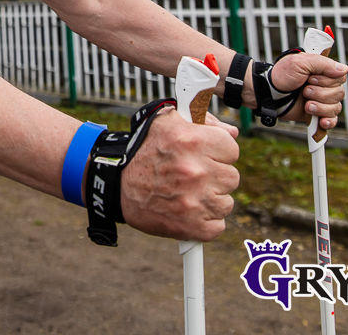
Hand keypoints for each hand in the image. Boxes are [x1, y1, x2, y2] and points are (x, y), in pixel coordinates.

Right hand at [119, 110, 239, 241]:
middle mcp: (196, 171)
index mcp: (193, 141)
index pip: (232, 148)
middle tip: (193, 175)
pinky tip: (189, 210)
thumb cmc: (142, 151)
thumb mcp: (166, 121)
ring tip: (188, 193)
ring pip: (226, 203)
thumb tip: (232, 133)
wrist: (115, 185)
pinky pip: (218, 225)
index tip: (205, 155)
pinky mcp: (192, 227)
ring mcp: (196, 202)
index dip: (218, 152)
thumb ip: (203, 120)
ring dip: (211, 199)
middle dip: (215, 176)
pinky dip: (205, 221)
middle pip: (231, 177)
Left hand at [270, 52, 347, 129]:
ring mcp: (322, 100)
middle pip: (339, 93)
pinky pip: (332, 120)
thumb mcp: (300, 62)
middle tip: (304, 91)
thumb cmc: (282, 76)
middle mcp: (325, 85)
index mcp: (323, 71)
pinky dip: (328, 122)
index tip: (311, 79)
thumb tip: (344, 69)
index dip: (327, 80)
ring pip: (335, 107)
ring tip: (306, 104)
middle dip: (320, 94)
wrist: (269, 93)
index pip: (340, 77)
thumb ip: (322, 64)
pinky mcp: (317, 114)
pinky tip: (321, 121)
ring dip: (320, 107)